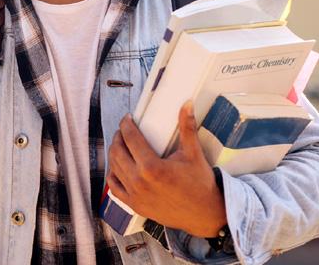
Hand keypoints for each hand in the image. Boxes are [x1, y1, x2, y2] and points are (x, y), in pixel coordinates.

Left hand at [106, 100, 226, 237]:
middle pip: (117, 151)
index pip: (130, 138)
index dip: (126, 125)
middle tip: (124, 130)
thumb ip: (187, 127)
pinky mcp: (135, 206)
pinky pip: (114, 188)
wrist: (204, 214)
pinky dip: (113, 175)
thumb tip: (187, 104)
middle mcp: (139, 182)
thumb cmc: (200, 184)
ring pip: (114, 168)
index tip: (127, 118)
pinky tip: (118, 167)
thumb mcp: (193, 154)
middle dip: (118, 137)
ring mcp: (135, 195)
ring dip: (114, 153)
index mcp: (152, 167)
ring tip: (121, 145)